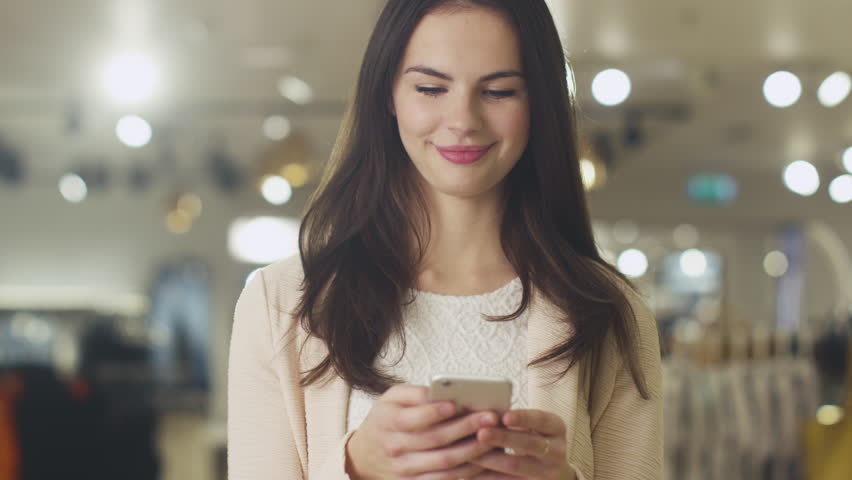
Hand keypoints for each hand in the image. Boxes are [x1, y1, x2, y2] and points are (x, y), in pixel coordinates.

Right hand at [346, 384, 501, 479]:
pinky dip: (469, 473)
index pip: (412, 418)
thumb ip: (414, 393)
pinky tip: (486, 461)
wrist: (364, 457)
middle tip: (491, 417)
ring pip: (445, 464)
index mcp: (386, 422)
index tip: (456, 403)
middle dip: (466, 428)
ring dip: (473, 452)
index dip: (435, 412)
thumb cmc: (385, 420)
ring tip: (496, 438)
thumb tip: (441, 392)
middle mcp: (394, 448)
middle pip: (435, 441)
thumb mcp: (391, 399)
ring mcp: (405, 470)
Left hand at [468, 409, 574, 479]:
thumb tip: (480, 411)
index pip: (541, 420)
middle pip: (529, 443)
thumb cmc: (533, 437)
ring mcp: (548, 472)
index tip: (504, 416)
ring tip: (470, 454)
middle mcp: (557, 450)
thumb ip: (512, 418)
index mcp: (556, 428)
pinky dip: (488, 476)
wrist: (552, 469)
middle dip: (503, 438)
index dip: (523, 418)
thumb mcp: (533, 425)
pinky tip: (473, 471)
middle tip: (481, 433)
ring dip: (491, 459)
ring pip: (516, 465)